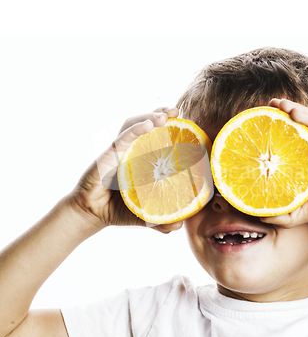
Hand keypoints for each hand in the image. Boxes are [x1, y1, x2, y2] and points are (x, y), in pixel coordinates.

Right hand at [66, 107, 182, 233]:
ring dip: (150, 117)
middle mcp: (131, 150)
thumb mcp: (145, 216)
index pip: (157, 136)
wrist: (92, 214)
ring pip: (134, 125)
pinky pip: (123, 138)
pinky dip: (136, 129)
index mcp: (142, 159)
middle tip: (177, 111)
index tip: (186, 120)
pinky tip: (148, 125)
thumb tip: (178, 225)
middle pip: (147, 124)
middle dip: (162, 114)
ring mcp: (119, 151)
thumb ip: (161, 221)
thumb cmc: (118, 210)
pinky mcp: (108, 154)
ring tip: (165, 116)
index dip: (170, 125)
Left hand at [261, 98, 307, 228]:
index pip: (297, 140)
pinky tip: (293, 112)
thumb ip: (285, 212)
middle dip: (285, 114)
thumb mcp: (306, 208)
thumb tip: (260, 215)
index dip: (281, 131)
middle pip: (304, 125)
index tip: (263, 125)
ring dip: (294, 110)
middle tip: (268, 106)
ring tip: (277, 104)